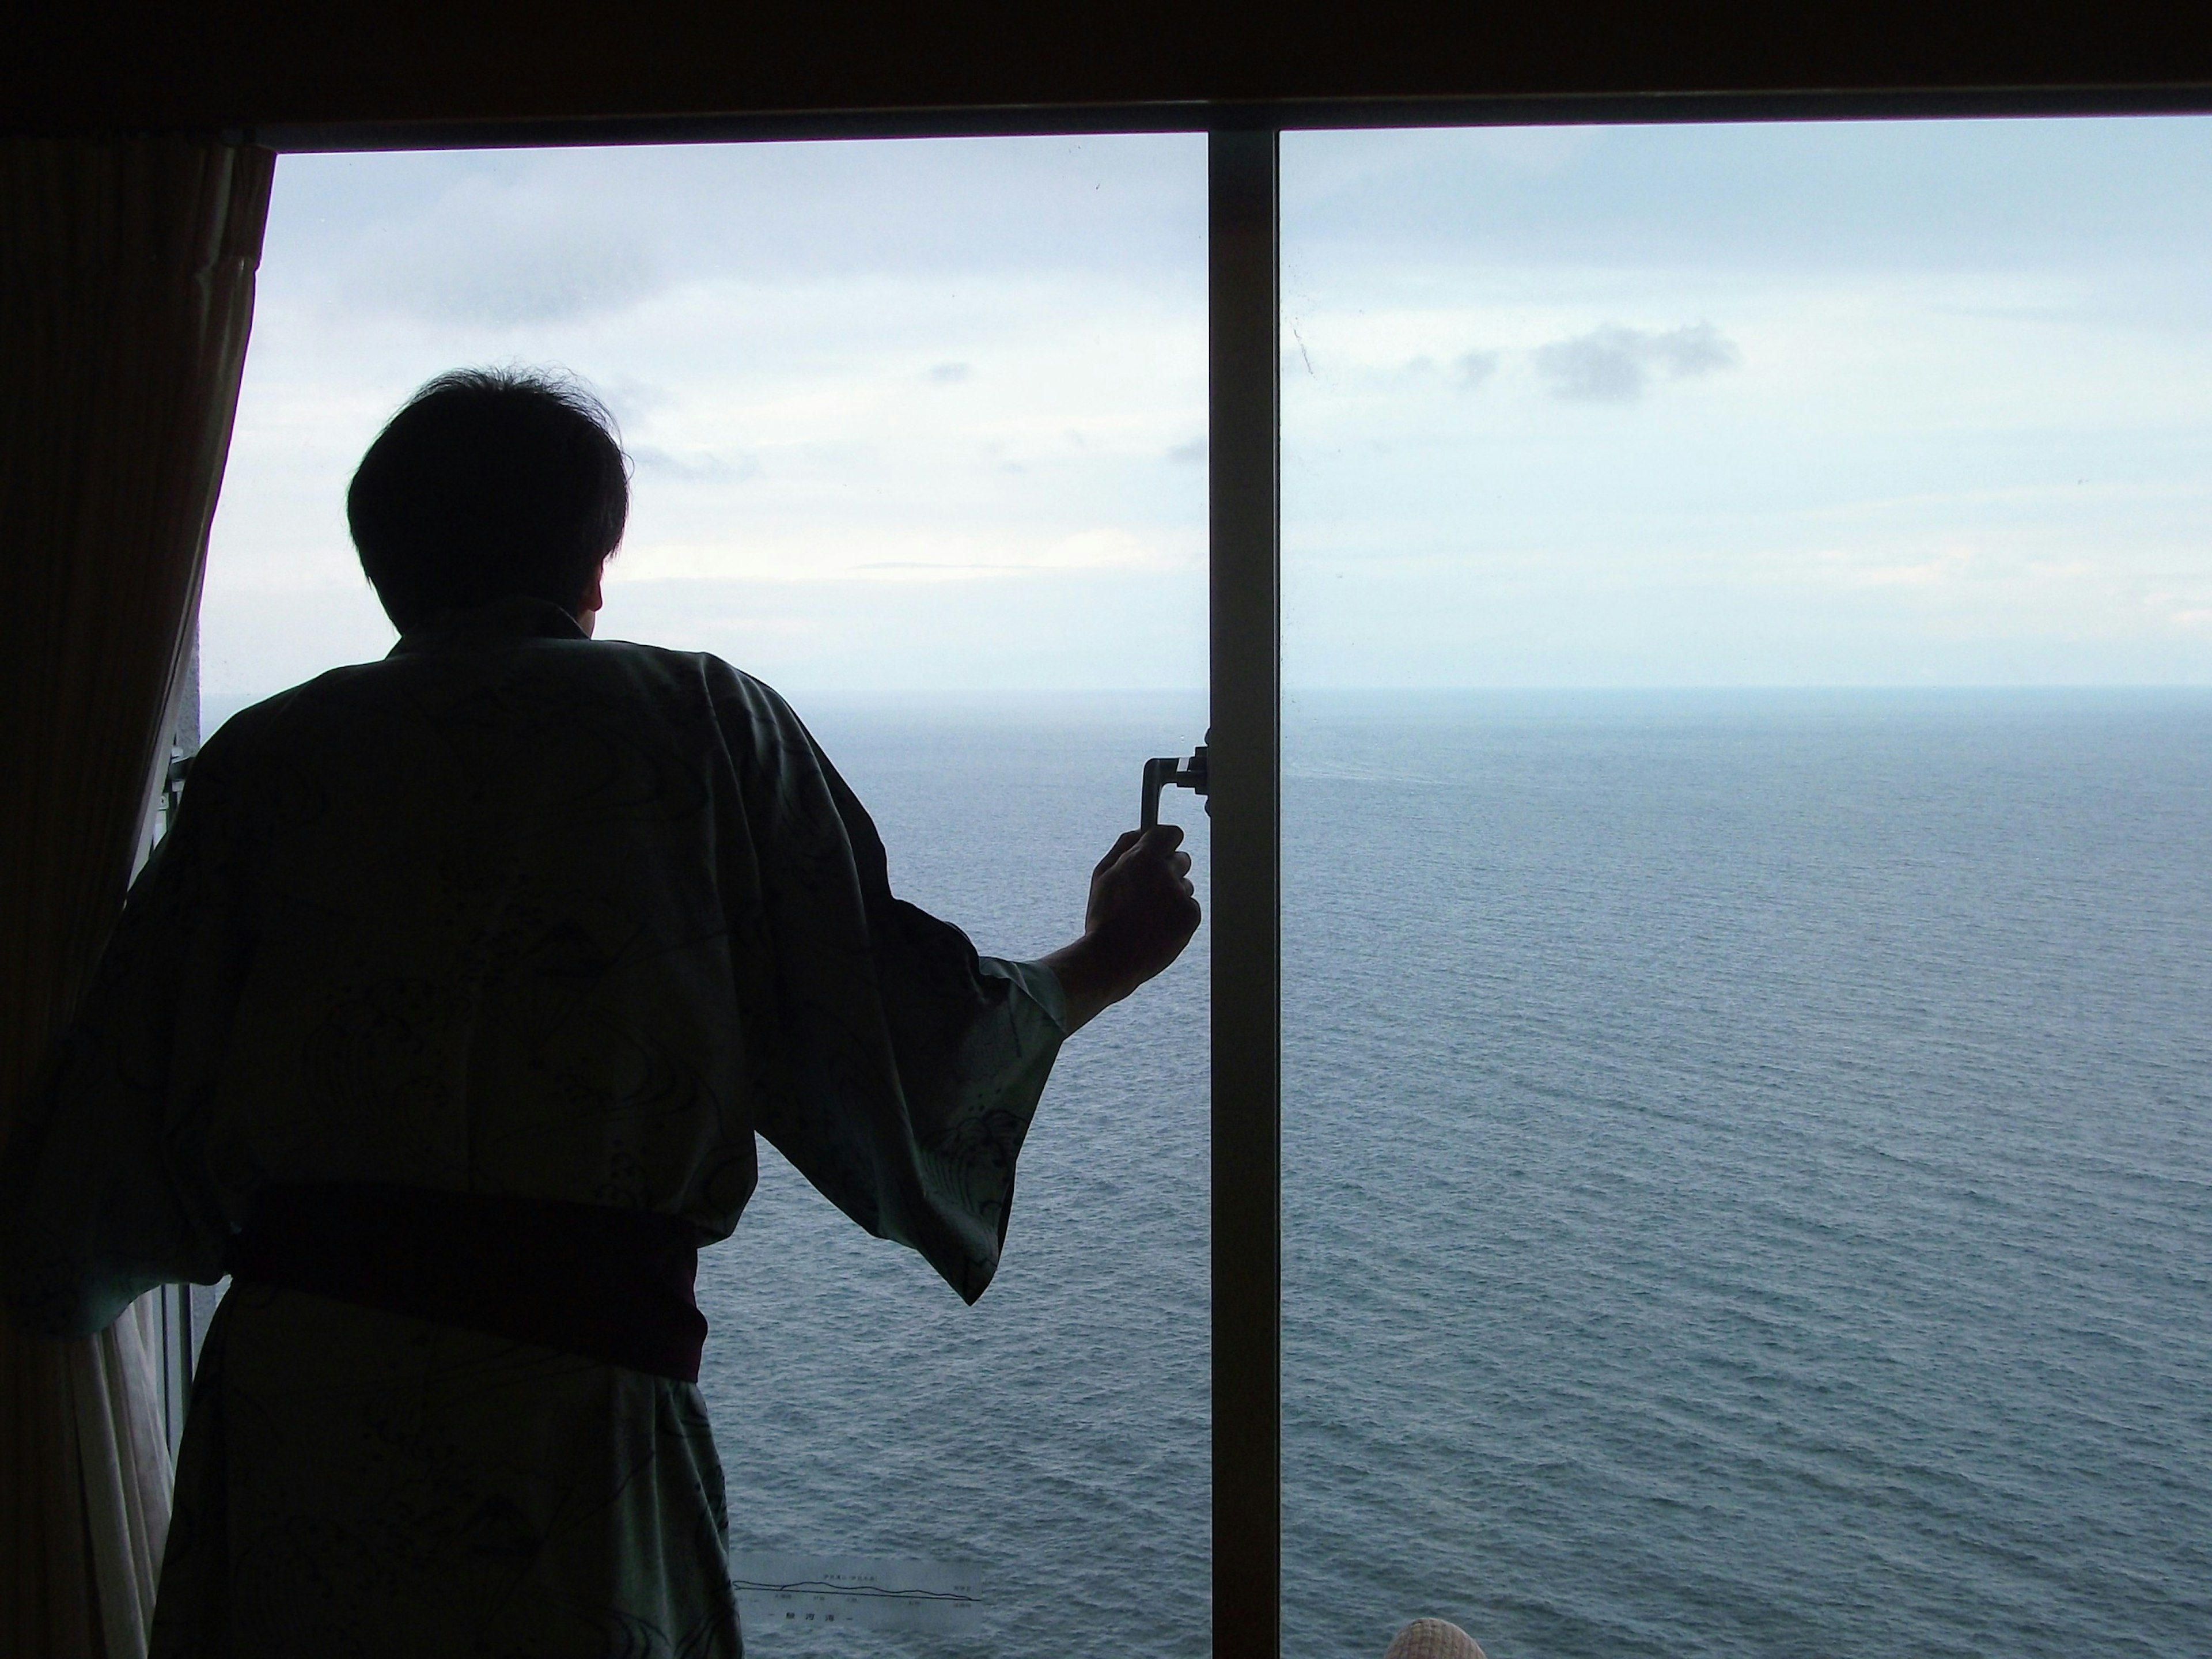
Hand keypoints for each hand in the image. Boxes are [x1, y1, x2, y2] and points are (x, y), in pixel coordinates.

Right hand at [1040, 825, 1201, 1031]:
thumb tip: (1141, 831)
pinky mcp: (1191, 916)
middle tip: (1149, 890)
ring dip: (1172, 894)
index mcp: (1143, 858)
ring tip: (1148, 915)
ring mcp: (1181, 895)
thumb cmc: (1103, 917)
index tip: (1162, 848)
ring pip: (1185, 885)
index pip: (1171, 833)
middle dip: (1168, 869)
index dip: (1165, 841)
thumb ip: (1123, 847)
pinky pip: (1190, 907)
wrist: (1112, 959)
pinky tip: (1158, 927)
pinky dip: (1178, 915)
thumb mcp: (1102, 875)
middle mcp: (1166, 872)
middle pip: (1182, 859)